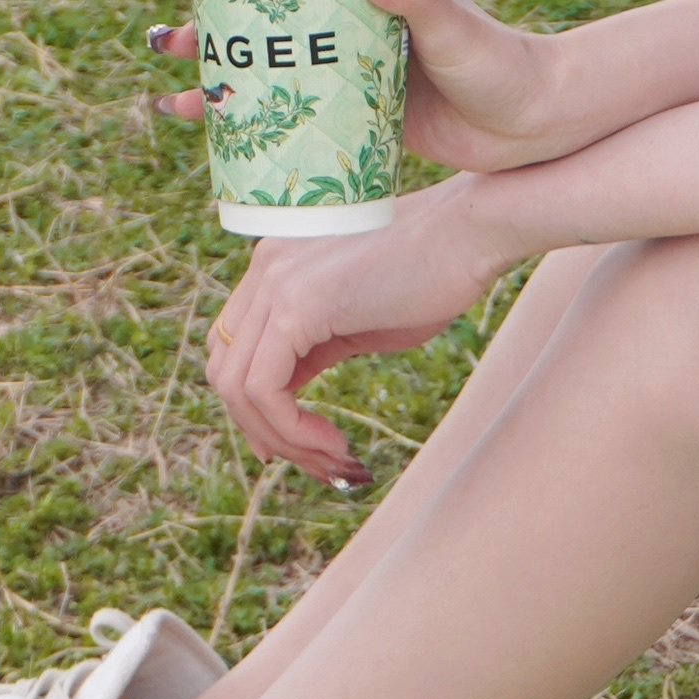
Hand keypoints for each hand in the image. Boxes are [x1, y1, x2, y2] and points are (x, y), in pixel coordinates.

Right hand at [153, 0, 579, 173]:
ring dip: (217, 80)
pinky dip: (252, 125)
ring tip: (174, 95)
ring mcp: (351, 72)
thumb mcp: (453, 27)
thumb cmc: (502, 65)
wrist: (536, 127)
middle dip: (207, 28)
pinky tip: (217, 140)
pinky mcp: (359, 116)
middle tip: (165, 39)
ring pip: (268, 71)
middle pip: (262, 19)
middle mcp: (351, 25)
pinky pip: (293, 116)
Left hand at [203, 177, 516, 484]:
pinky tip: (336, 445)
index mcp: (274, 269)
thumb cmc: (434, 277)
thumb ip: (314, 350)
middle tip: (320, 464)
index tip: (301, 445)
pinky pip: (265, 389)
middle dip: (266, 433)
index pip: (234, 351)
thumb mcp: (359, 322)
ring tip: (336, 462)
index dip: (256, 409)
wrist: (474, 234)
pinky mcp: (297, 305)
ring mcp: (275, 284)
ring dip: (285, 441)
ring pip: (238, 389)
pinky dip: (294, 431)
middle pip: (224, 374)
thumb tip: (288, 402)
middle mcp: (263, 270)